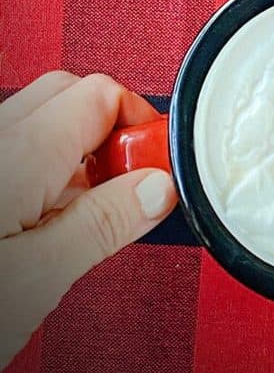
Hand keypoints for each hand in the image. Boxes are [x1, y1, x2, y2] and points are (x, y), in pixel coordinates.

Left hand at [0, 72, 176, 368]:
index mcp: (16, 154)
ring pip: (42, 119)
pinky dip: (48, 170)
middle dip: (111, 127)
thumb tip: (157, 189)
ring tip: (91, 209)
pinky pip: (16, 148)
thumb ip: (106, 224)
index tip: (158, 168)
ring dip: (80, 149)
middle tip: (131, 181)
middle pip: (70, 94)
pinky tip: (48, 222)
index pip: (100, 93)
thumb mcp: (37, 279)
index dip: (140, 124)